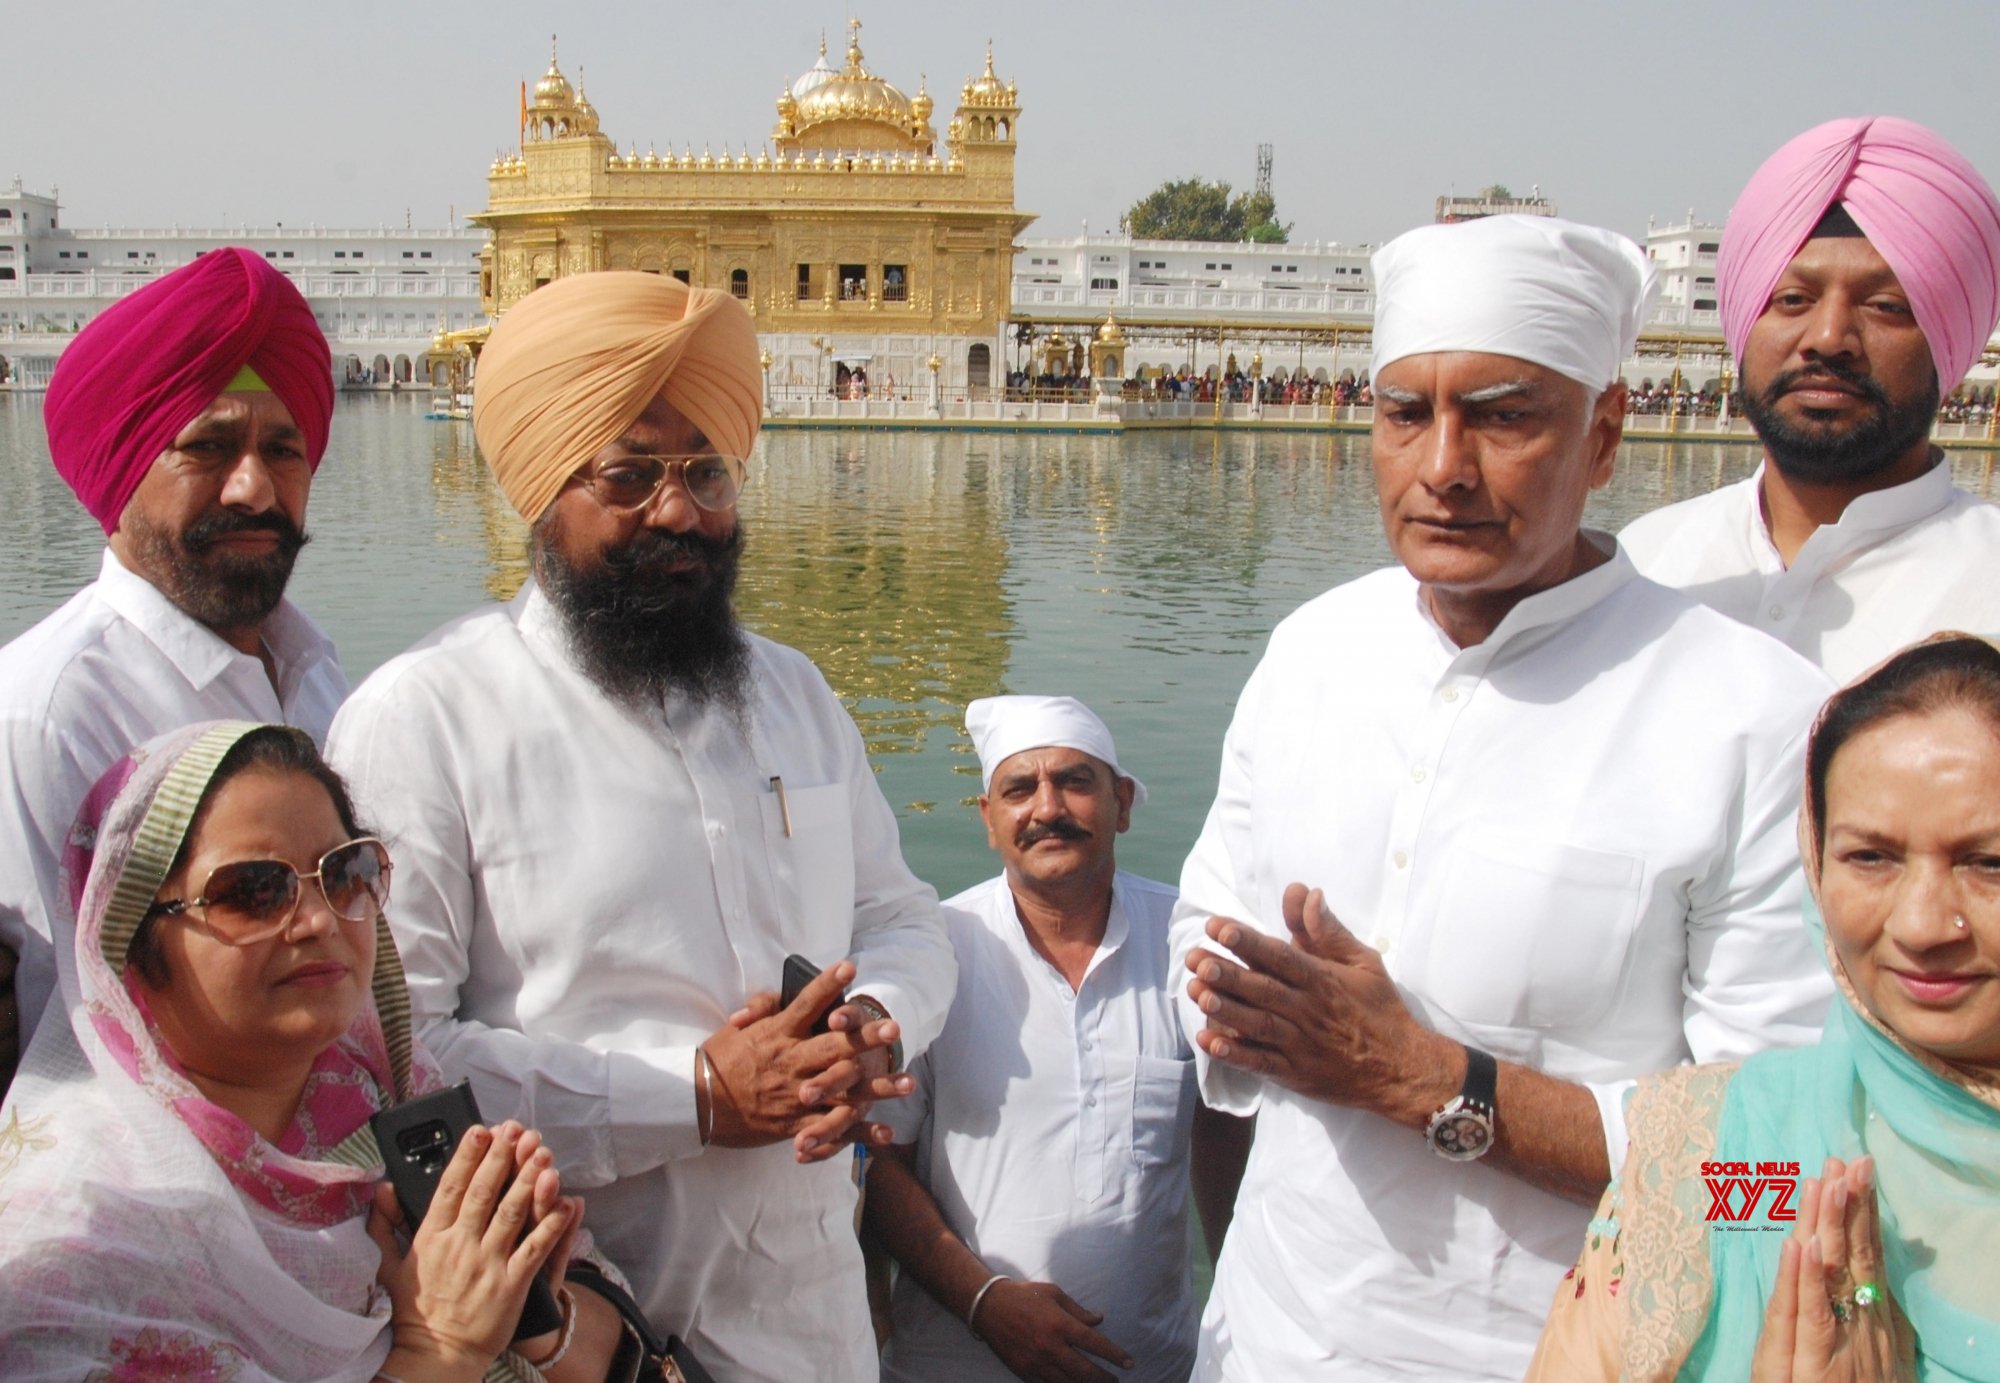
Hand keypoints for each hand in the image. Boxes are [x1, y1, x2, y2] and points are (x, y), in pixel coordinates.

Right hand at [368, 1123, 571, 1372]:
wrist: (436, 1354)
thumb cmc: (415, 1310)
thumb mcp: (391, 1265)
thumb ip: (386, 1224)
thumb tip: (383, 1188)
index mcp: (432, 1237)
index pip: (450, 1188)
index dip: (467, 1157)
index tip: (481, 1130)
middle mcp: (460, 1246)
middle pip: (484, 1193)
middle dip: (502, 1158)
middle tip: (517, 1130)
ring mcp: (487, 1265)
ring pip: (511, 1214)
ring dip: (529, 1182)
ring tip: (543, 1155)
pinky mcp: (511, 1285)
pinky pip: (534, 1249)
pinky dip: (550, 1225)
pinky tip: (565, 1203)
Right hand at [703, 960, 909, 1161]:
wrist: (698, 1102)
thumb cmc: (720, 1059)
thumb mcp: (739, 1027)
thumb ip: (763, 1007)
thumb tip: (783, 994)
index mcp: (777, 1033)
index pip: (806, 1003)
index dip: (828, 984)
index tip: (850, 966)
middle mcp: (791, 1061)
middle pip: (834, 1046)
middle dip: (866, 1038)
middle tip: (894, 1028)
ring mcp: (795, 1094)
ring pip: (843, 1090)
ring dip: (878, 1088)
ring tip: (908, 1082)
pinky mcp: (795, 1123)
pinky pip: (832, 1129)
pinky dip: (860, 1133)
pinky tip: (886, 1133)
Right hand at [974, 1279, 1133, 1382]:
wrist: (989, 1307)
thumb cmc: (1025, 1296)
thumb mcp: (1054, 1294)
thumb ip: (1078, 1310)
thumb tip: (1099, 1319)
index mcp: (1059, 1324)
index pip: (1094, 1343)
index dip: (1114, 1355)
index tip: (1129, 1363)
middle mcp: (1050, 1346)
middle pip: (1085, 1370)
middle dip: (1104, 1378)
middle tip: (1115, 1381)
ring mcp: (1037, 1362)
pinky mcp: (1025, 1372)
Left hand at [1184, 883, 1449, 1117]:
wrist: (1402, 1068)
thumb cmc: (1380, 1009)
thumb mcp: (1363, 963)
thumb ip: (1329, 931)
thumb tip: (1308, 893)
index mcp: (1322, 979)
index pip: (1280, 956)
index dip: (1247, 941)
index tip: (1217, 926)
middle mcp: (1308, 1010)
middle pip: (1262, 988)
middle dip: (1227, 972)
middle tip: (1195, 957)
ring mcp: (1300, 1044)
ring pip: (1258, 1024)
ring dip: (1225, 1009)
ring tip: (1196, 992)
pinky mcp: (1296, 1074)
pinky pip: (1262, 1063)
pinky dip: (1235, 1054)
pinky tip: (1210, 1042)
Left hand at [1750, 1156, 1914, 1382]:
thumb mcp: (1860, 1359)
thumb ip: (1857, 1319)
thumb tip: (1853, 1273)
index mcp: (1869, 1321)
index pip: (1866, 1257)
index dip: (1862, 1213)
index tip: (1857, 1169)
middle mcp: (1859, 1326)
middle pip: (1855, 1257)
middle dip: (1850, 1206)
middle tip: (1847, 1159)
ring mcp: (1837, 1343)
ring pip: (1831, 1276)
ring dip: (1828, 1226)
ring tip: (1826, 1181)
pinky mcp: (1810, 1363)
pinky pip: (1808, 1314)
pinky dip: (1806, 1278)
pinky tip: (1803, 1245)